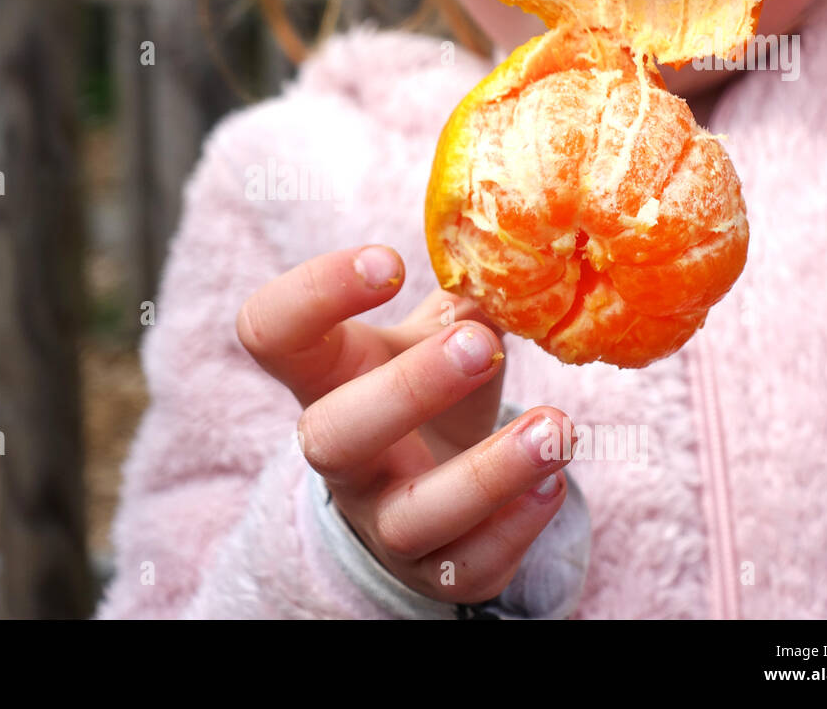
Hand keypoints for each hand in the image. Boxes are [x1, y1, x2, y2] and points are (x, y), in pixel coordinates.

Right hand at [236, 244, 573, 604]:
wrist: (435, 485)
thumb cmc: (430, 387)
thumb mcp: (434, 333)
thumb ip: (463, 298)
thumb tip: (514, 255)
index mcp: (324, 375)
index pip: (271, 331)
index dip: (313, 294)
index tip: (389, 260)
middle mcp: (339, 453)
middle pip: (332, 434)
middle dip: (407, 389)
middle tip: (480, 343)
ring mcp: (381, 519)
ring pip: (409, 517)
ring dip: (487, 473)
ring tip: (556, 427)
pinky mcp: (435, 572)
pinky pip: (467, 565)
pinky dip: (516, 526)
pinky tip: (555, 482)